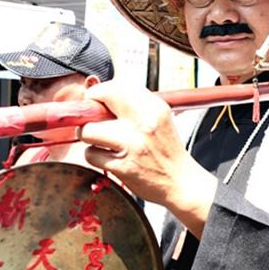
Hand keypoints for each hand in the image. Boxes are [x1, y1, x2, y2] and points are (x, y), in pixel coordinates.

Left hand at [79, 83, 216, 234]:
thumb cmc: (166, 150)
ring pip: (88, 130)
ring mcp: (132, 145)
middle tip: (94, 120)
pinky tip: (109, 158)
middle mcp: (144, 122)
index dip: (99, 94)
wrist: (181, 182)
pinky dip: (95, 156)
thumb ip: (132, 104)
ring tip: (103, 142)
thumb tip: (96, 91)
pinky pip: (91, 154)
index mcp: (154, 107)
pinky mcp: (122, 166)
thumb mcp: (158, 118)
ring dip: (89, 135)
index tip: (98, 103)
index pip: (115, 87)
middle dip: (89, 110)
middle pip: (99, 102)